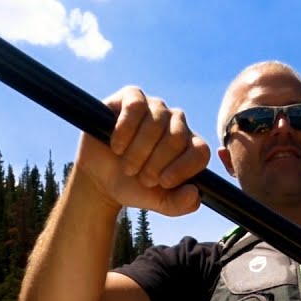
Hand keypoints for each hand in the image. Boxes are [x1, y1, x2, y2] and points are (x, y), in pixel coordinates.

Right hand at [75, 86, 209, 216]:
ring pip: (157, 122)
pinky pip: (137, 105)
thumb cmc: (134, 187)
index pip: (200, 151)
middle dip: (157, 163)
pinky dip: (125, 129)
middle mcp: (175, 123)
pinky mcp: (132, 97)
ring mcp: (155, 107)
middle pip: (177, 137)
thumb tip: (194, 194)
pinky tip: (117, 145)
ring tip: (127, 166)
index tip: (163, 183)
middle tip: (141, 178)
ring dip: (139, 151)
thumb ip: (180, 204)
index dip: (184, 168)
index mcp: (189, 146)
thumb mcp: (159, 203)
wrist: (100, 180)